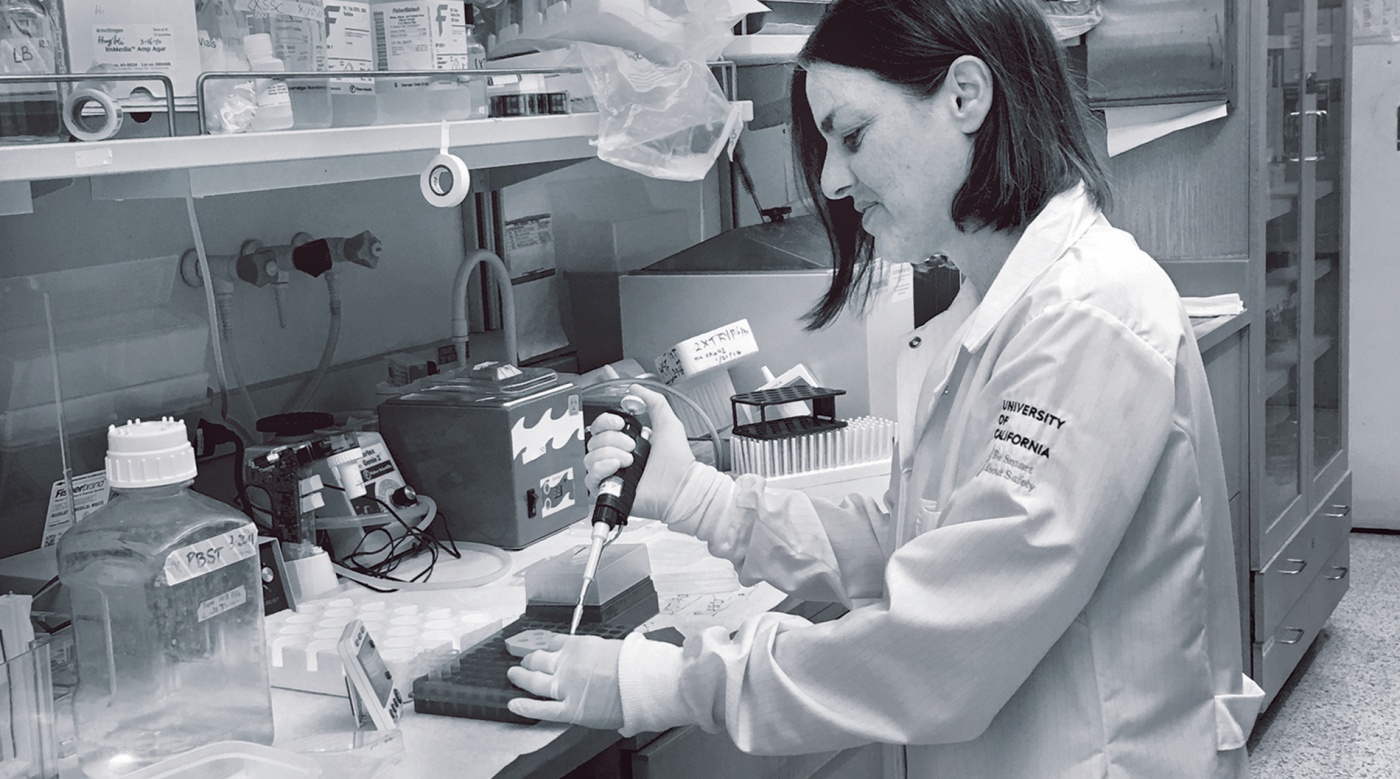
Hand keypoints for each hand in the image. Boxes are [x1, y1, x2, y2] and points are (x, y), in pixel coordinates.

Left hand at [506, 634, 624, 728]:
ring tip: (514, 675)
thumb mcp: (612, 646)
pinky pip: (542, 709)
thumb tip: (593, 659)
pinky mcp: (570, 709)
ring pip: (535, 681)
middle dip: (529, 659)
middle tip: (525, 660)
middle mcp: (568, 664)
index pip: (554, 642)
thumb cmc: (635, 665)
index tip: (545, 649)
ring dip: (521, 677)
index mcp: (579, 645)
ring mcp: (566, 687)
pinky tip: (514, 705)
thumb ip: (595, 652)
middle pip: (539, 659)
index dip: (547, 647)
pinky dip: (525, 707)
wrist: (644, 683)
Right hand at [585, 384, 694, 520]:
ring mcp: (610, 474)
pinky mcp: (607, 490)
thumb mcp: (667, 422)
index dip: (606, 422)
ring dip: (609, 454)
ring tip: (629, 461)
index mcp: (626, 441)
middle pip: (594, 440)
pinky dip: (601, 469)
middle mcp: (615, 457)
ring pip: (590, 457)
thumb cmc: (677, 460)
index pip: (600, 427)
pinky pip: (590, 478)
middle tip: (632, 447)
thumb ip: (653, 401)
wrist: (680, 485)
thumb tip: (635, 387)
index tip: (619, 423)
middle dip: (613, 440)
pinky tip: (616, 467)